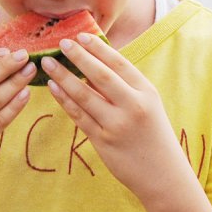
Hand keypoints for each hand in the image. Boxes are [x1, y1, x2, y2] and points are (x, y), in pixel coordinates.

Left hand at [40, 34, 188, 202]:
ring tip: (48, 63)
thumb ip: (126, 87)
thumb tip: (94, 64)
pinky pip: (78, 116)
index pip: (119, 63)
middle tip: (61, 43)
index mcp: (146, 92)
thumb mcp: (148, 106)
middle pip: (99, 75)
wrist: (163, 175)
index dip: (98, 48)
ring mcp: (117, 124)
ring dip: (63, 77)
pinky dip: (64, 99)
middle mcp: (133, 106)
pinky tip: (53, 87)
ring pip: (84, 95)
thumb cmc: (154, 136)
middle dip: (78, 57)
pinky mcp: (103, 141)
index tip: (81, 35)